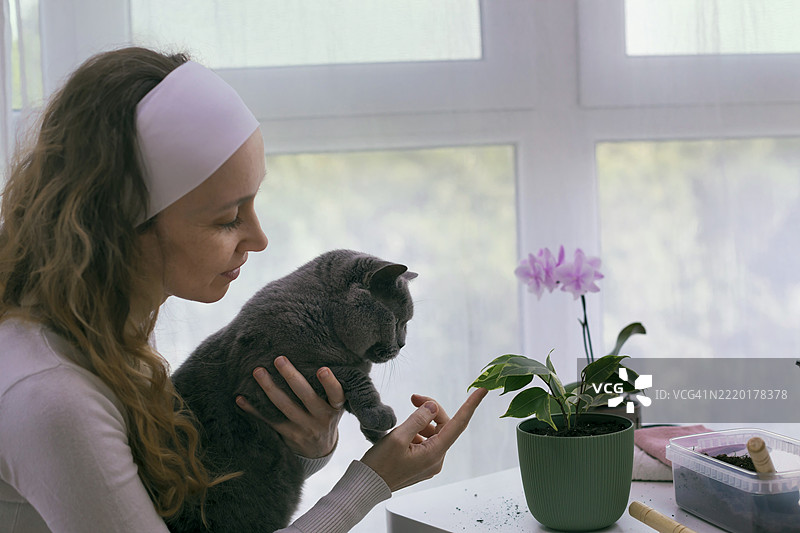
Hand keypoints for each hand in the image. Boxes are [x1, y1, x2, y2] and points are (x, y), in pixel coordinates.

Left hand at [235, 356, 345, 457]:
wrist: (320, 450)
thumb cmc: (326, 415)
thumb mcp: (335, 405)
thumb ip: (329, 388)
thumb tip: (317, 355)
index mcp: (335, 408)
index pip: (336, 394)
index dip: (330, 383)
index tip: (322, 369)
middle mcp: (321, 418)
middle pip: (305, 396)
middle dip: (291, 377)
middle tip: (279, 359)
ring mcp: (303, 428)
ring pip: (285, 407)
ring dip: (269, 388)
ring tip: (258, 371)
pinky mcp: (288, 434)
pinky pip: (269, 421)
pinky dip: (253, 409)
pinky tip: (240, 398)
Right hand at [360, 388, 487, 490]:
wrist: (366, 486)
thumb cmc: (380, 465)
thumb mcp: (397, 437)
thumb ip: (418, 419)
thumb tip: (433, 407)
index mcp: (434, 454)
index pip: (458, 424)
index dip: (471, 405)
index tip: (482, 390)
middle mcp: (437, 459)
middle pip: (443, 425)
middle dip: (430, 410)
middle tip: (414, 398)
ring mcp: (430, 463)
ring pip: (434, 432)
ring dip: (421, 422)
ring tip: (402, 424)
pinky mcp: (422, 464)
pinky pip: (426, 441)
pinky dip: (417, 432)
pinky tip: (402, 435)